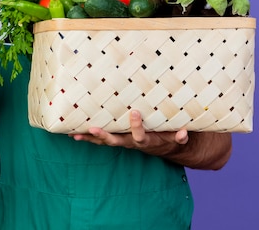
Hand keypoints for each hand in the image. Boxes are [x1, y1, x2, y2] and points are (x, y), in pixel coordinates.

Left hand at [69, 110, 188, 156]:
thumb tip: (184, 132)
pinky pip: (100, 140)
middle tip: (92, 129)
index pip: (140, 135)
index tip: (134, 112)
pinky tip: (74, 134)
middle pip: (116, 141)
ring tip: (75, 135)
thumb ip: (180, 136)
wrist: (164, 146)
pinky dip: (88, 138)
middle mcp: (131, 143)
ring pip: (104, 142)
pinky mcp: (117, 139)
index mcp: (146, 141)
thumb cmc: (169, 137)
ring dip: (90, 139)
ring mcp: (122, 141)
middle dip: (104, 136)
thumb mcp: (177, 137)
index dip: (136, 125)